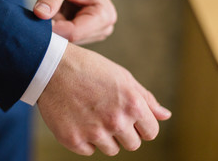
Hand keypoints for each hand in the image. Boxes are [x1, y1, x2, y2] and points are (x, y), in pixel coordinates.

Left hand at [33, 0, 116, 44]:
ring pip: (67, 40)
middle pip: (71, 38)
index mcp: (104, 15)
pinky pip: (66, 37)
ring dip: (57, 26)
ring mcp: (96, 33)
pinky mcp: (87, 34)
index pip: (74, 33)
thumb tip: (40, 14)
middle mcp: (104, 27)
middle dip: (56, 26)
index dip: (53, 28)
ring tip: (58, 8)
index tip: (39, 16)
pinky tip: (60, 13)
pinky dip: (58, 27)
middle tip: (48, 8)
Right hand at [37, 43, 170, 155]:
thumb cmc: (89, 68)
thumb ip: (146, 98)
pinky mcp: (73, 140)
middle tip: (107, 113)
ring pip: (110, 149)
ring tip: (91, 114)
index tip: (129, 117)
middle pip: (132, 144)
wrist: (52, 67)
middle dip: (124, 131)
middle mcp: (115, 121)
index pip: (150, 132)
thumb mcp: (122, 76)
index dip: (141, 125)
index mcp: (132, 105)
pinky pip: (88, 150)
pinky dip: (84, 138)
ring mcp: (93, 133)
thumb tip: (165, 116)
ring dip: (104, 136)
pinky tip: (78, 119)